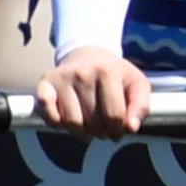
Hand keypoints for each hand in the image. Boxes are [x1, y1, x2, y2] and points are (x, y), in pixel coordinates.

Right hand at [35, 44, 151, 139]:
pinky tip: (67, 117)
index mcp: (107, 71)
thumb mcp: (136, 84)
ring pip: (72, 124)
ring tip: (88, 122)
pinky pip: (49, 115)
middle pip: (93, 123)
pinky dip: (57, 123)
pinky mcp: (45, 84)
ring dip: (81, 131)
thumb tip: (131, 128)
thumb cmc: (114, 74)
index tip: (118, 129)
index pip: (114, 117)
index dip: (118, 130)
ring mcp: (62, 78)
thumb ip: (141, 106)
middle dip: (101, 131)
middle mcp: (83, 73)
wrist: (88, 54)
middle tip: (103, 126)